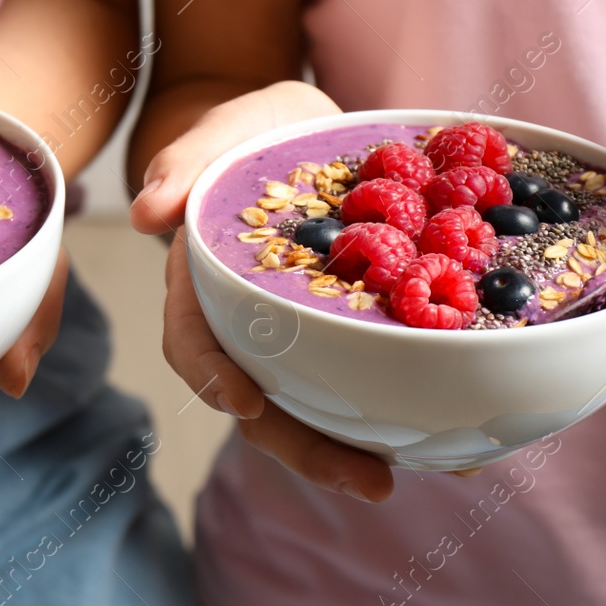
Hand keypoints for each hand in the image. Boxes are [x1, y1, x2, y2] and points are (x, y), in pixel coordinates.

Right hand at [130, 80, 396, 502]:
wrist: (313, 131)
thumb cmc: (263, 128)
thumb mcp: (234, 123)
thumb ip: (188, 156)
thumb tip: (144, 212)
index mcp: (206, 280)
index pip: (194, 340)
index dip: (214, 378)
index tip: (247, 404)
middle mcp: (247, 322)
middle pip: (262, 399)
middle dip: (309, 447)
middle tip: (372, 481)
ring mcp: (298, 336)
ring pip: (313, 407)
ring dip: (356, 450)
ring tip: (415, 478)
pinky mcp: (349, 335)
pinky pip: (369, 383)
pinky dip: (405, 419)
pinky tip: (460, 445)